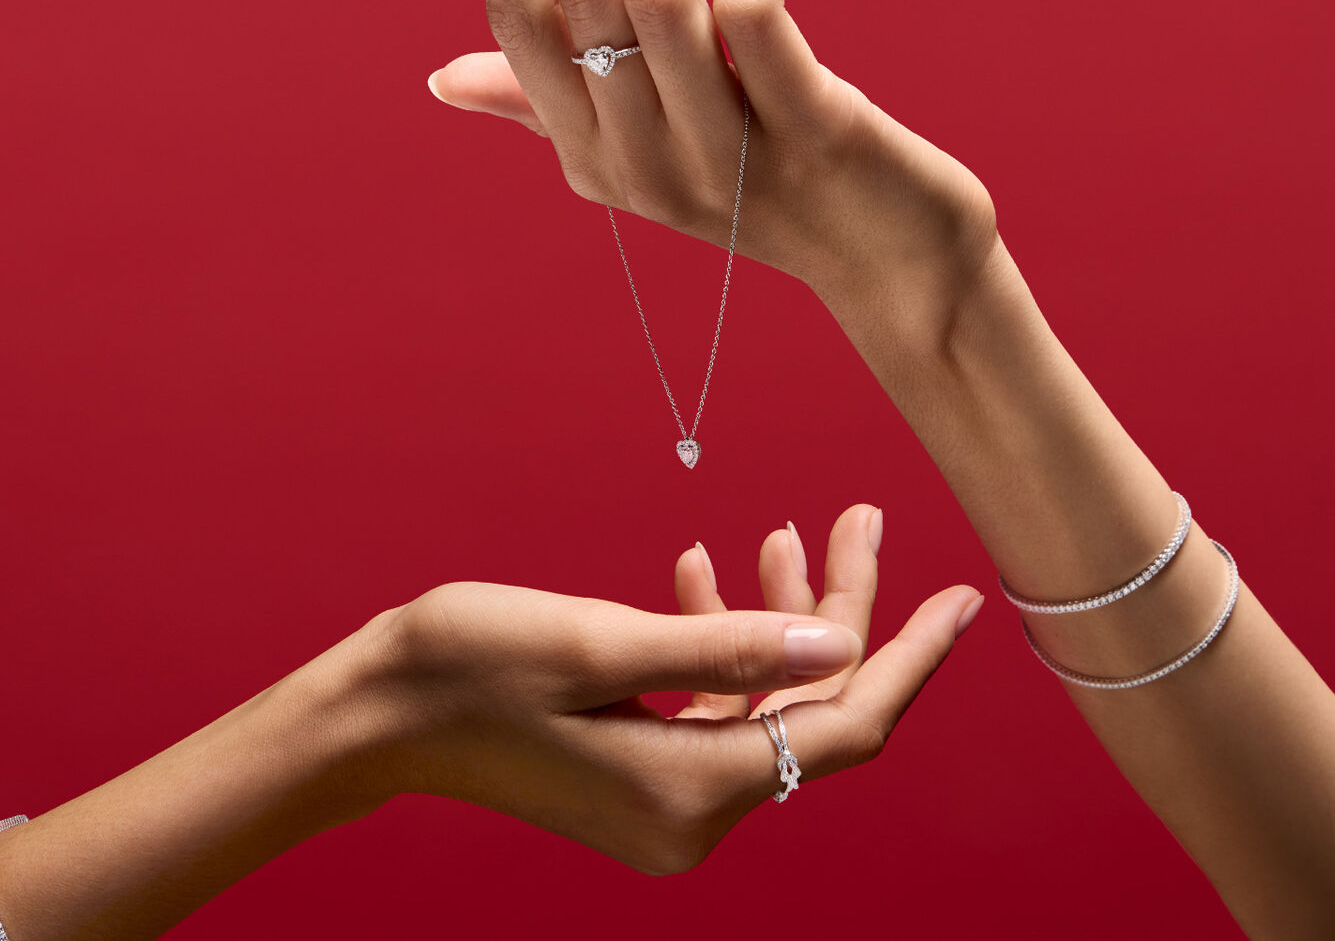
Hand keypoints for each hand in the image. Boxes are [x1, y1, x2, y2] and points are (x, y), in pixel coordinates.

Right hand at [323, 512, 982, 874]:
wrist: (371, 715)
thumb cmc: (468, 665)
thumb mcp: (601, 640)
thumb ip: (730, 646)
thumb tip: (841, 639)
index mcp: (690, 792)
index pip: (845, 723)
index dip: (909, 655)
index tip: (963, 596)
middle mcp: (689, 817)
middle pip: (807, 708)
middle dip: (837, 612)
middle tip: (851, 518)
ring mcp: (662, 805)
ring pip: (762, 702)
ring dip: (774, 619)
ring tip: (775, 531)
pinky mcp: (635, 779)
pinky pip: (709, 710)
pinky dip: (717, 645)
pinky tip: (701, 572)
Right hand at [431, 0, 997, 337]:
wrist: (890, 266)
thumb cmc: (766, 190)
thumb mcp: (648, 152)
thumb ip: (551, 107)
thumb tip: (444, 80)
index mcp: (589, 155)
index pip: (517, 24)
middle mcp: (639, 164)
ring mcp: (721, 158)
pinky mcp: (808, 137)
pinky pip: (753, 15)